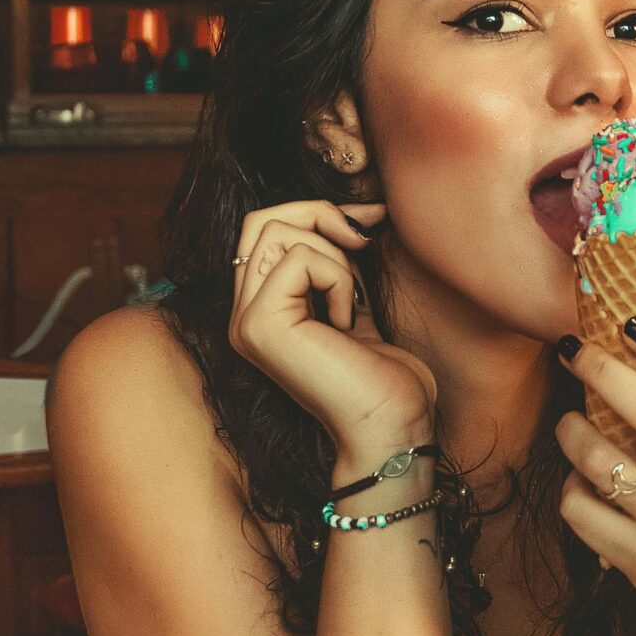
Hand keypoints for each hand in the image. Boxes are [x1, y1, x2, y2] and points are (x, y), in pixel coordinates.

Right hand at [228, 200, 436, 457]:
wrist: (393, 425)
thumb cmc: (385, 374)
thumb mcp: (357, 299)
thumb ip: (339, 259)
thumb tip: (359, 210)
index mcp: (261, 310)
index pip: (264, 229)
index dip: (317, 212)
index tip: (371, 220)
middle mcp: (242, 316)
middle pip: (261, 220)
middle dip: (321, 216)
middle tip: (364, 243)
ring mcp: (245, 322)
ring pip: (279, 231)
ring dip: (334, 256)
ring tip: (352, 303)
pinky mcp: (260, 324)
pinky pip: (301, 257)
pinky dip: (338, 279)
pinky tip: (347, 323)